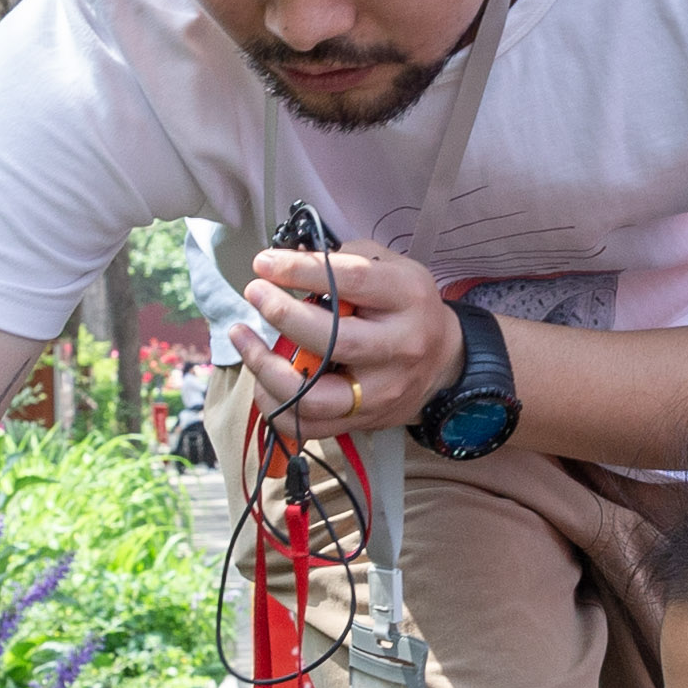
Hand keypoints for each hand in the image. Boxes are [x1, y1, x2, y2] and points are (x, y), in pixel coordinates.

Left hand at [240, 238, 461, 441]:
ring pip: (314, 397)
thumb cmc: (405, 306)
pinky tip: (261, 378)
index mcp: (407, 299)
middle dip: (283, 316)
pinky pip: (308, 426)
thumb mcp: (390, 267)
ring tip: (243, 338)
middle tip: (255, 293)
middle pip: (333, 341)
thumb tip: (284, 264)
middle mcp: (398, 348)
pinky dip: (275, 405)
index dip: (301, 271)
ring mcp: (380, 392)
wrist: (444, 361)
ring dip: (267, 369)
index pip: (352, 281)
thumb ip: (341, 262)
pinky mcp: (363, 421)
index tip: (264, 263)